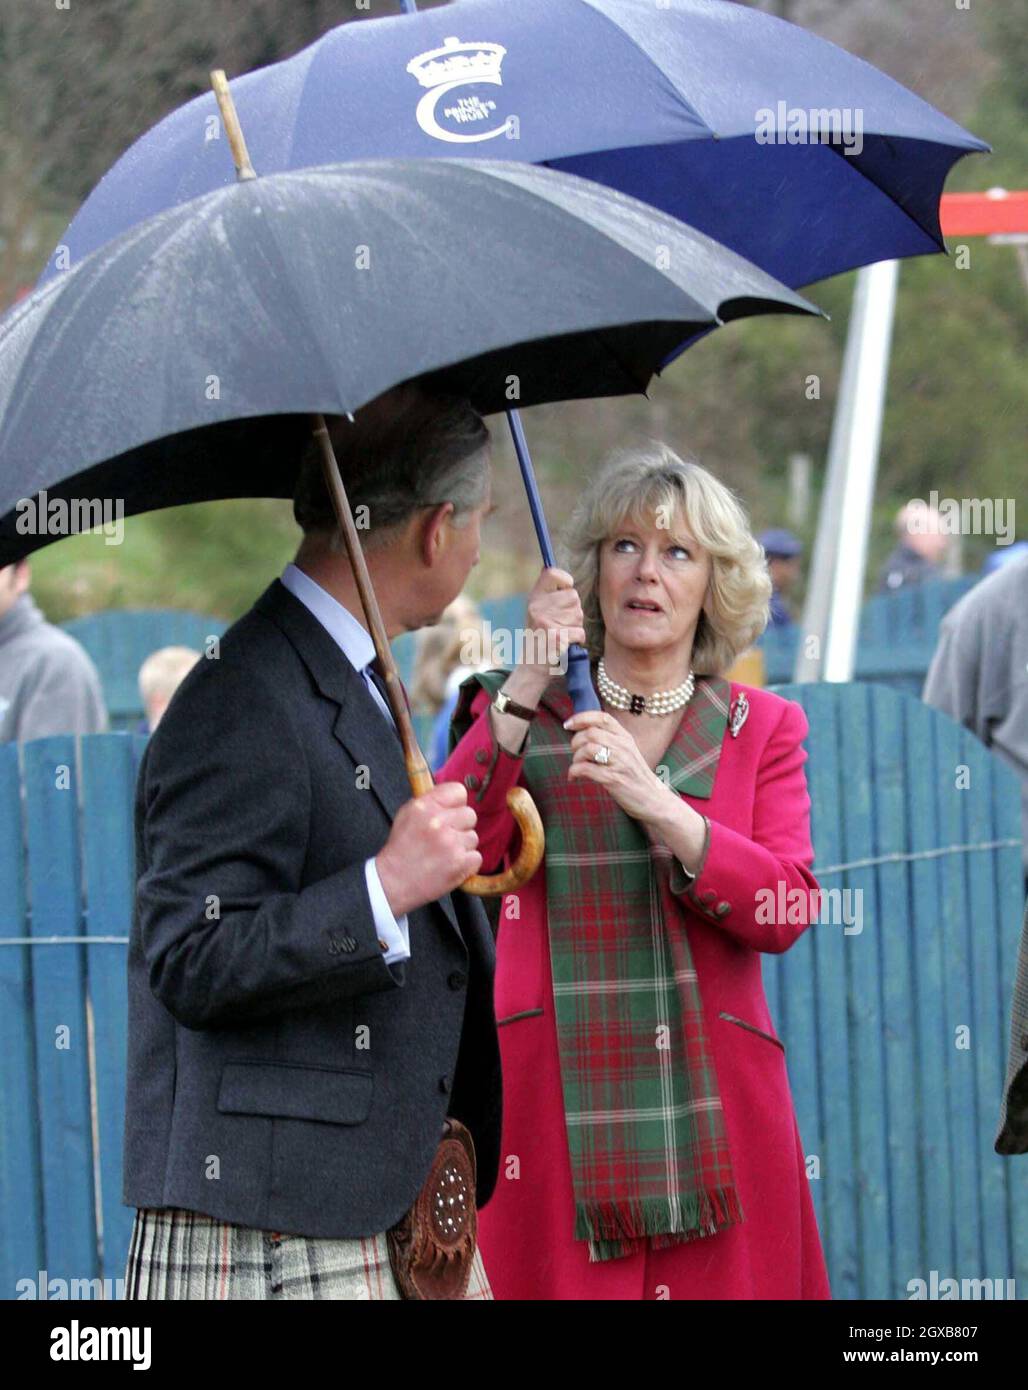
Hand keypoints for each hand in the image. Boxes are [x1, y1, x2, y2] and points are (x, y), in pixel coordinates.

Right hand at [375, 782, 480, 917]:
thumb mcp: (407, 814)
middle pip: (470, 815)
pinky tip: (449, 865)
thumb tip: (454, 795)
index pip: (459, 791)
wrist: (393, 882)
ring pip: (473, 837)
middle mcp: (438, 822)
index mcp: (424, 807)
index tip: (451, 813)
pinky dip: (466, 864)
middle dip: (460, 826)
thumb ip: (430, 801)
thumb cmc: (401, 849)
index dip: (456, 804)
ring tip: (443, 854)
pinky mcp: (460, 863)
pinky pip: (476, 857)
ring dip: (462, 846)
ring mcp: (451, 843)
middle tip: (445, 838)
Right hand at [522, 566, 585, 679]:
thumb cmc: (540, 637)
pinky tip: (564, 645)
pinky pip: (580, 633)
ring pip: (578, 615)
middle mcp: (537, 608)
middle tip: (561, 624)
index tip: (566, 588)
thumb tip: (554, 570)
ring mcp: (546, 623)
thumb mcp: (537, 611)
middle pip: (573, 597)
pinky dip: (577, 640)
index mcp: (533, 598)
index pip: (551, 573)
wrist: (532, 666)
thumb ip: (547, 592)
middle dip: (574, 611)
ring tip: (560, 634)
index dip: (564, 579)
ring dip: (575, 627)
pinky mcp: (556, 638)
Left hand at [564, 709, 676, 824]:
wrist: (653, 799)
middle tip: (575, 752)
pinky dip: (574, 772)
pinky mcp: (614, 779)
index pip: (602, 717)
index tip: (568, 724)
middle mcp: (623, 746)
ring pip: (588, 748)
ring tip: (576, 766)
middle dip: (576, 741)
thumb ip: (610, 740)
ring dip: (575, 757)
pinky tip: (574, 777)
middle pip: (591, 732)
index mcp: (626, 737)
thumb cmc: (635, 776)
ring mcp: (620, 762)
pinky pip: (586, 769)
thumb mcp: (627, 752)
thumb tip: (583, 732)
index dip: (582, 717)